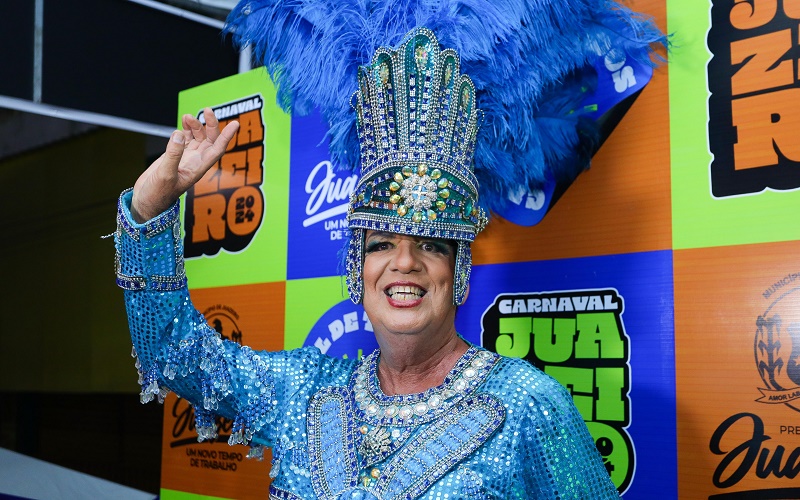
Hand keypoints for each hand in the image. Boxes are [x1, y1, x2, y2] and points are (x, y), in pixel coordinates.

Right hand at [130, 108, 239, 222]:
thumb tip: (179, 134)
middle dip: (211, 125)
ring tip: (186, 117)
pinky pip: (186, 140)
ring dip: (196, 126)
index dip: (227, 137)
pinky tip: (183, 124)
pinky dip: (186, 130)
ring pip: (198, 138)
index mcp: (198, 168)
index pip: (217, 149)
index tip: (236, 124)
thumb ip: (173, 154)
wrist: (146, 200)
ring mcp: (186, 158)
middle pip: (210, 140)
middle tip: (207, 110)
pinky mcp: (175, 156)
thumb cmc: (157, 194)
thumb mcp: (165, 175)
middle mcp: (195, 162)